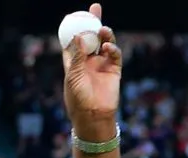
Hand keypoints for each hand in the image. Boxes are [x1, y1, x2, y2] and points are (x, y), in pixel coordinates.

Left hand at [62, 3, 121, 141]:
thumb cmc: (78, 99)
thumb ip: (77, 56)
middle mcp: (88, 61)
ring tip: (103, 29)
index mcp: (74, 63)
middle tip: (95, 9)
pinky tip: (108, 47)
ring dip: (104, 34)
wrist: (93, 117)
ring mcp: (101, 65)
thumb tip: (78, 35)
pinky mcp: (114, 70)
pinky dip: (113, 48)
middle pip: (90, 37)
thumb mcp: (73, 77)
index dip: (74, 28)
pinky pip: (114, 54)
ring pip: (104, 43)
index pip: (73, 41)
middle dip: (93, 23)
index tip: (73, 15)